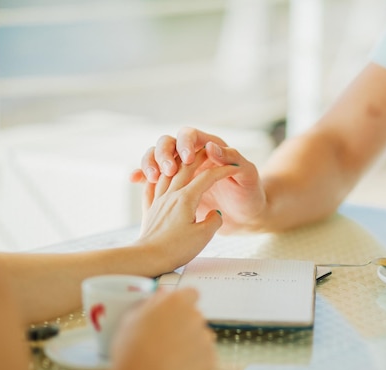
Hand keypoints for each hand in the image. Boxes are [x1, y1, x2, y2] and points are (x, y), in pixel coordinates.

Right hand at [106, 287, 215, 369]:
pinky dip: (195, 364)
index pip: (191, 294)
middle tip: (168, 342)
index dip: (184, 303)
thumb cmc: (131, 349)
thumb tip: (160, 296)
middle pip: (195, 317)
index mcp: (176, 301)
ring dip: (191, 345)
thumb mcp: (131, 319)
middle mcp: (195, 315)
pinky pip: (204, 358)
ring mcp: (205, 337)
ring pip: (201, 338)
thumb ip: (150, 304)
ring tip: (171, 360)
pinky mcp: (211, 358)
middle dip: (185, 327)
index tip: (175, 313)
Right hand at [130, 127, 266, 232]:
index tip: (187, 158)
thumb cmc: (250, 194)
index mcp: (210, 148)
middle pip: (168, 143)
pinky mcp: (174, 188)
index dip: (185, 143)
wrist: (247, 217)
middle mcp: (192, 157)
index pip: (190, 135)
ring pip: (157, 158)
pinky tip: (134, 179)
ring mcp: (181, 172)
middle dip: (163, 154)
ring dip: (151, 163)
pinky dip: (143, 175)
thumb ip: (232, 159)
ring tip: (153, 178)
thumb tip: (211, 147)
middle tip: (167, 172)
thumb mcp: (248, 175)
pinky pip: (154, 177)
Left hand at [137, 148, 238, 271]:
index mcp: (186, 198)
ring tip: (185, 156)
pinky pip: (152, 185)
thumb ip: (214, 220)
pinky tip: (158, 174)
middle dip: (200, 155)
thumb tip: (215, 213)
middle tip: (210, 150)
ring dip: (178, 161)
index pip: (207, 177)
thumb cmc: (175, 249)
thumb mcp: (204, 236)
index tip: (233, 169)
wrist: (147, 258)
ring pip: (169, 172)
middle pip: (186, 166)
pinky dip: (157, 175)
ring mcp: (158, 199)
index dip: (222, 171)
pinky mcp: (150, 209)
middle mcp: (171, 194)